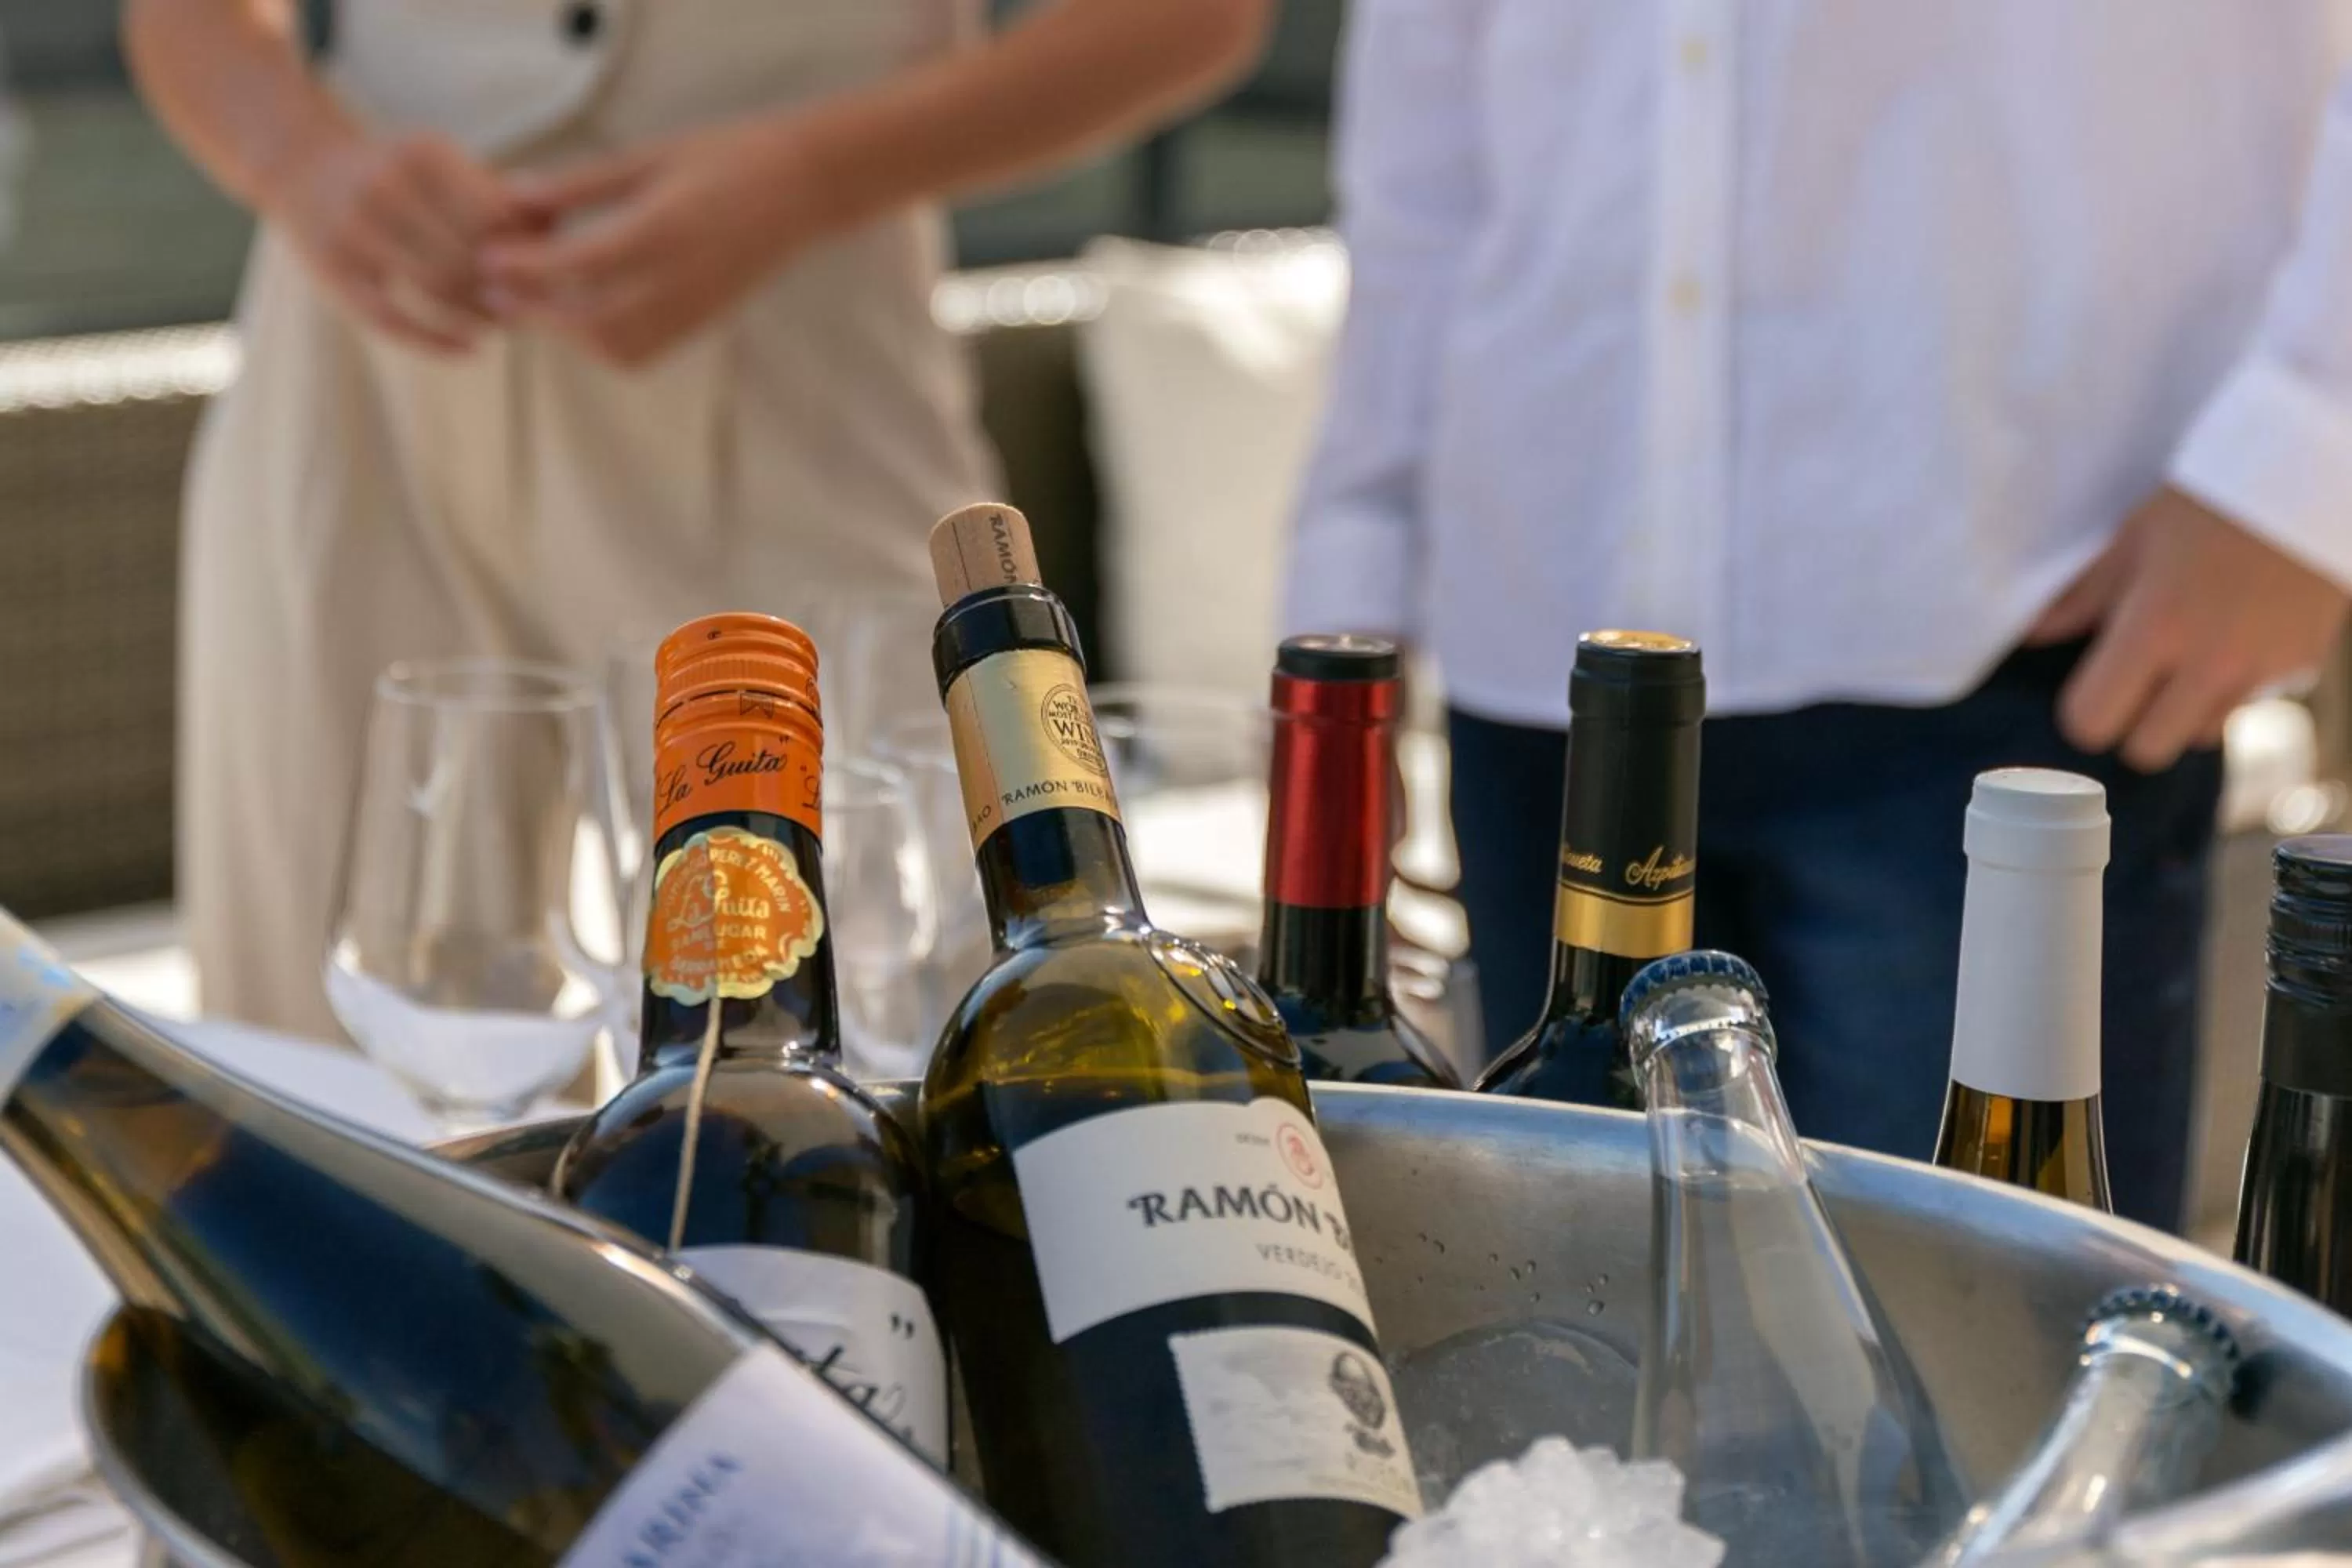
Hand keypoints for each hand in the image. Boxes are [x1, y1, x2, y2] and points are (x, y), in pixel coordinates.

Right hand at [270, 133, 525, 354]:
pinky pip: (392, 319)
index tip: (549, 273)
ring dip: (481, 315)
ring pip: (437, 285)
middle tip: (535, 310)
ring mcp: (353, 228)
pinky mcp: (331, 270)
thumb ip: (498, 193)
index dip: (527, 251)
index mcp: (422, 152)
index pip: (496, 214)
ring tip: (506, 326)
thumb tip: (559, 224)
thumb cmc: (397, 173)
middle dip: (508, 288)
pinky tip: (471, 350)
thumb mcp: (442, 165)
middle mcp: (385, 184)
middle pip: (470, 252)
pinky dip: (436, 341)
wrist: (301, 166)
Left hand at [480, 116, 824, 367]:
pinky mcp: (702, 324)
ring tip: (537, 303)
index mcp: (666, 231)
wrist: (803, 190)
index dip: (526, 269)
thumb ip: (581, 184)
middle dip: (540, 314)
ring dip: (569, 335)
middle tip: (498, 291)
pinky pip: (641, 353)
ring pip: (616, 350)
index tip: (487, 258)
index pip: (580, 266)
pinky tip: (581, 314)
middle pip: (593, 326)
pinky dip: (601, 343)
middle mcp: (682, 283)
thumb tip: (513, 197)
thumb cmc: (726, 157)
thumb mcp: (649, 157)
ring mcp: (696, 310)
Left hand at [2029, 486, 2349, 770]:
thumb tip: (2032, 635)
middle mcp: (2208, 663)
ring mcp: (2259, 671)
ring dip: (2182, 713)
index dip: (2083, 712)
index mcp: (2155, 629)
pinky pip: (2245, 706)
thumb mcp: (2135, 537)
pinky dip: (2227, 692)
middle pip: (2146, 750)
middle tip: (2134, 686)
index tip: (2090, 690)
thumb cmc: (2211, 503)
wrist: (2312, 481)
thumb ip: (2083, 596)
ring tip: (2185, 661)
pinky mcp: (2299, 667)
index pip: (2092, 721)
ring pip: (2199, 736)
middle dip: (2132, 726)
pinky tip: (2227, 646)